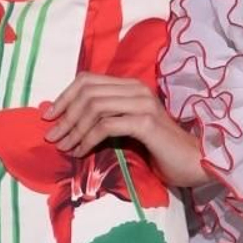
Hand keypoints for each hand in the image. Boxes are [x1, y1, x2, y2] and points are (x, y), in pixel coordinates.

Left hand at [41, 75, 207, 188]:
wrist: (194, 162)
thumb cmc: (161, 150)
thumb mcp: (129, 128)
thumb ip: (107, 118)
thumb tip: (69, 123)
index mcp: (131, 86)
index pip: (88, 80)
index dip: (64, 96)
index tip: (48, 116)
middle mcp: (136, 89)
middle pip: (87, 91)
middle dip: (64, 114)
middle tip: (52, 137)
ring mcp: (142, 104)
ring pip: (94, 107)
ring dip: (73, 129)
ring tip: (63, 147)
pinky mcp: (145, 123)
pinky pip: (105, 125)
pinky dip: (87, 139)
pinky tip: (81, 152)